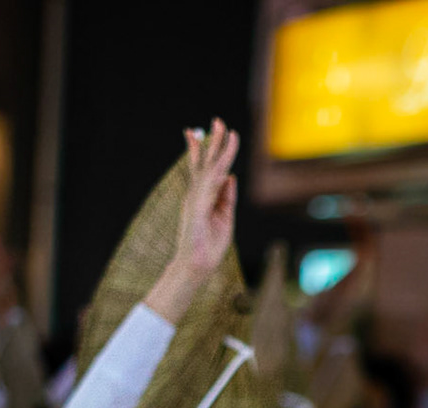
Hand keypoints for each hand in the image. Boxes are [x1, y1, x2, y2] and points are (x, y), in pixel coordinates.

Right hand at [143, 120, 239, 325]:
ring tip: (222, 129)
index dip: (209, 150)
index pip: (205, 168)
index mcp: (202, 196)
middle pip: (205, 162)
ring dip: (216, 149)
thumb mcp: (225, 217)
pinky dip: (217, 171)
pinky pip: (210, 186)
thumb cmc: (209, 245)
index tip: (215, 132)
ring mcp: (196, 199)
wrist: (197, 266)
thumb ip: (228, 197)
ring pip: (208, 168)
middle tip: (217, 120)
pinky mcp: (197, 208)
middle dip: (212, 141)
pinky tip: (224, 160)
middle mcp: (196, 194)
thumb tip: (232, 176)